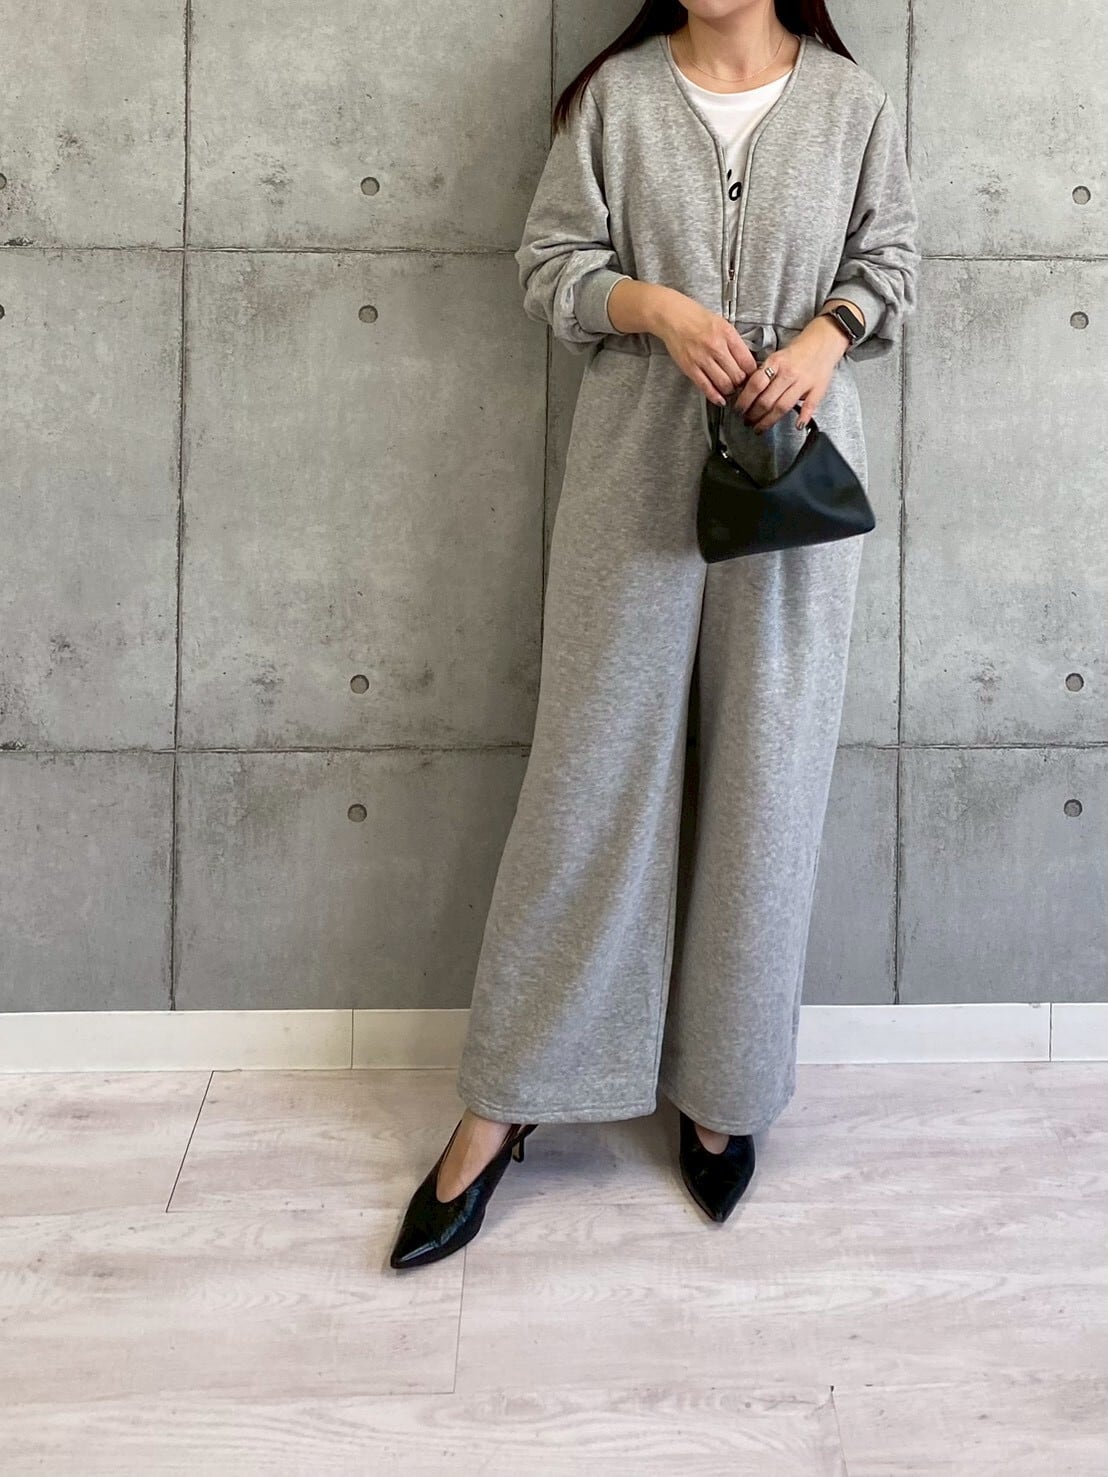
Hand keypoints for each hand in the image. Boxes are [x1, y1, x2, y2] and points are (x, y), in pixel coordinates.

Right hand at [650, 291, 758, 404]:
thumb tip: (746, 362)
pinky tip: (720, 398)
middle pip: (738, 376)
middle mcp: (716, 347)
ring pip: (724, 384)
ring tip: (730, 389)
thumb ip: (734, 342)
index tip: (751, 375)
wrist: (672, 317)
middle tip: (741, 384)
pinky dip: (715, 396)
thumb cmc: (697, 318)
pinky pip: (706, 387)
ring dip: (730, 390)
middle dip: (742, 383)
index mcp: (727, 334)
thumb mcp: (722, 324)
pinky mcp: (690, 368)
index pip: (748, 362)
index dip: (752, 373)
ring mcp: (702, 358)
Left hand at [730, 315, 848, 432]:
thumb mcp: (776, 357)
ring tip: (759, 428)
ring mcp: (803, 382)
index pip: (755, 384)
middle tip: (747, 421)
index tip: (738, 410)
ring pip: (782, 406)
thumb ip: (764, 374)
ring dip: (768, 421)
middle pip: (766, 400)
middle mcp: (788, 373)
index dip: (744, 400)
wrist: (824, 341)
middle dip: (753, 415)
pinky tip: (797, 425)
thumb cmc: (797, 352)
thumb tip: (746, 392)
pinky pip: (809, 406)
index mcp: (776, 362)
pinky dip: (803, 417)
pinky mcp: (817, 389)